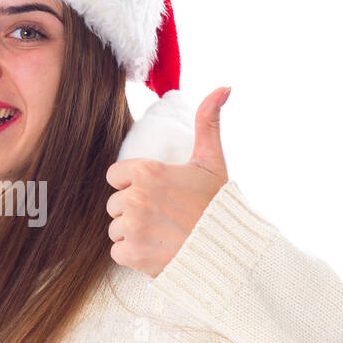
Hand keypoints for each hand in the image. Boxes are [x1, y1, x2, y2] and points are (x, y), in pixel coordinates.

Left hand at [105, 87, 231, 277]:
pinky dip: (133, 255)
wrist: (228, 250)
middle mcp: (135, 197)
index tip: (154, 193)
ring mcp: (132, 226)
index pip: (114, 176)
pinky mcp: (132, 253)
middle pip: (115, 204)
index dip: (131, 184)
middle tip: (163, 217)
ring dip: (133, 234)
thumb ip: (208, 122)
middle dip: (133, 211)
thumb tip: (224, 87)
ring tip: (162, 235)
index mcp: (148, 171)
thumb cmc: (218, 205)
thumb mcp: (212, 161)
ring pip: (116, 229)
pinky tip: (156, 251)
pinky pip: (117, 252)